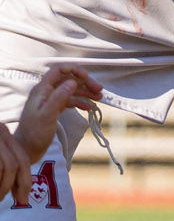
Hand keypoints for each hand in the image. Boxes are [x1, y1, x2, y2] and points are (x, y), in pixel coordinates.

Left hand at [7, 66, 99, 200]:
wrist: (27, 149)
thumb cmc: (35, 133)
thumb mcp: (48, 114)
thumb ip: (59, 97)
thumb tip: (72, 82)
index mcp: (42, 90)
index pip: (59, 71)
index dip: (74, 71)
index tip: (88, 78)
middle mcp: (46, 92)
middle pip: (68, 80)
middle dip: (84, 83)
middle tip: (99, 90)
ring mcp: (50, 101)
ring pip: (70, 90)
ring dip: (85, 92)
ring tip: (99, 97)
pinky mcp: (54, 109)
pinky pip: (70, 101)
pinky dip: (80, 102)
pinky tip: (88, 107)